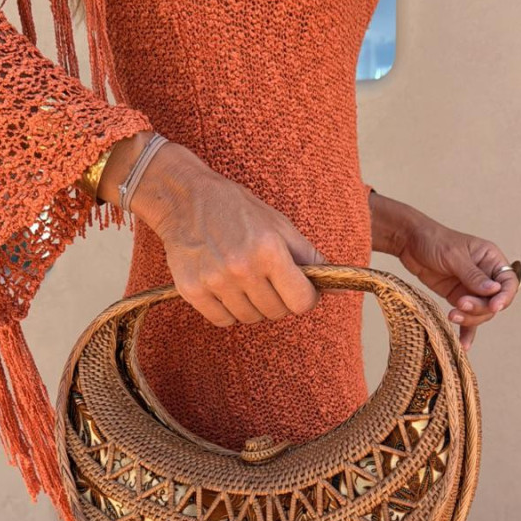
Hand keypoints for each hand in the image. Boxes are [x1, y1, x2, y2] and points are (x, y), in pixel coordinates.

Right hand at [99, 133, 324, 325]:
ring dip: (253, 306)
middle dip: (279, 300)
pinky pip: (223, 321)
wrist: (185, 200)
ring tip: (244, 280)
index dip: (306, 298)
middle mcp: (242, 268)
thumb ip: (307, 256)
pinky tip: (225, 288)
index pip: (302, 301)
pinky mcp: (192, 291)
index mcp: (269, 250)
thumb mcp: (279, 224)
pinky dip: (228, 310)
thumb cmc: (236, 210)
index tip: (301, 290)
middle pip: (277, 312)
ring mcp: (215, 282)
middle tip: (268, 280)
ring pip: (250, 318)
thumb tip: (335, 285)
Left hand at [370, 191, 519, 351]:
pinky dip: (466, 331)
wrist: (410, 242)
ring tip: (452, 314)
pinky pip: (467, 317)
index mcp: (491, 259)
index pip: (508, 282)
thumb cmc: (434, 241)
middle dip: (480, 307)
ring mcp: (471, 288)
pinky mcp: (458, 298)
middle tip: (460, 304)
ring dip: (469, 317)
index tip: (494, 306)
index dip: (504, 296)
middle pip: (494, 301)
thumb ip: (473, 275)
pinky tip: (464, 346)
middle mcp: (486, 275)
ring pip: (481, 312)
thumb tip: (495, 290)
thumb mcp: (454, 256)